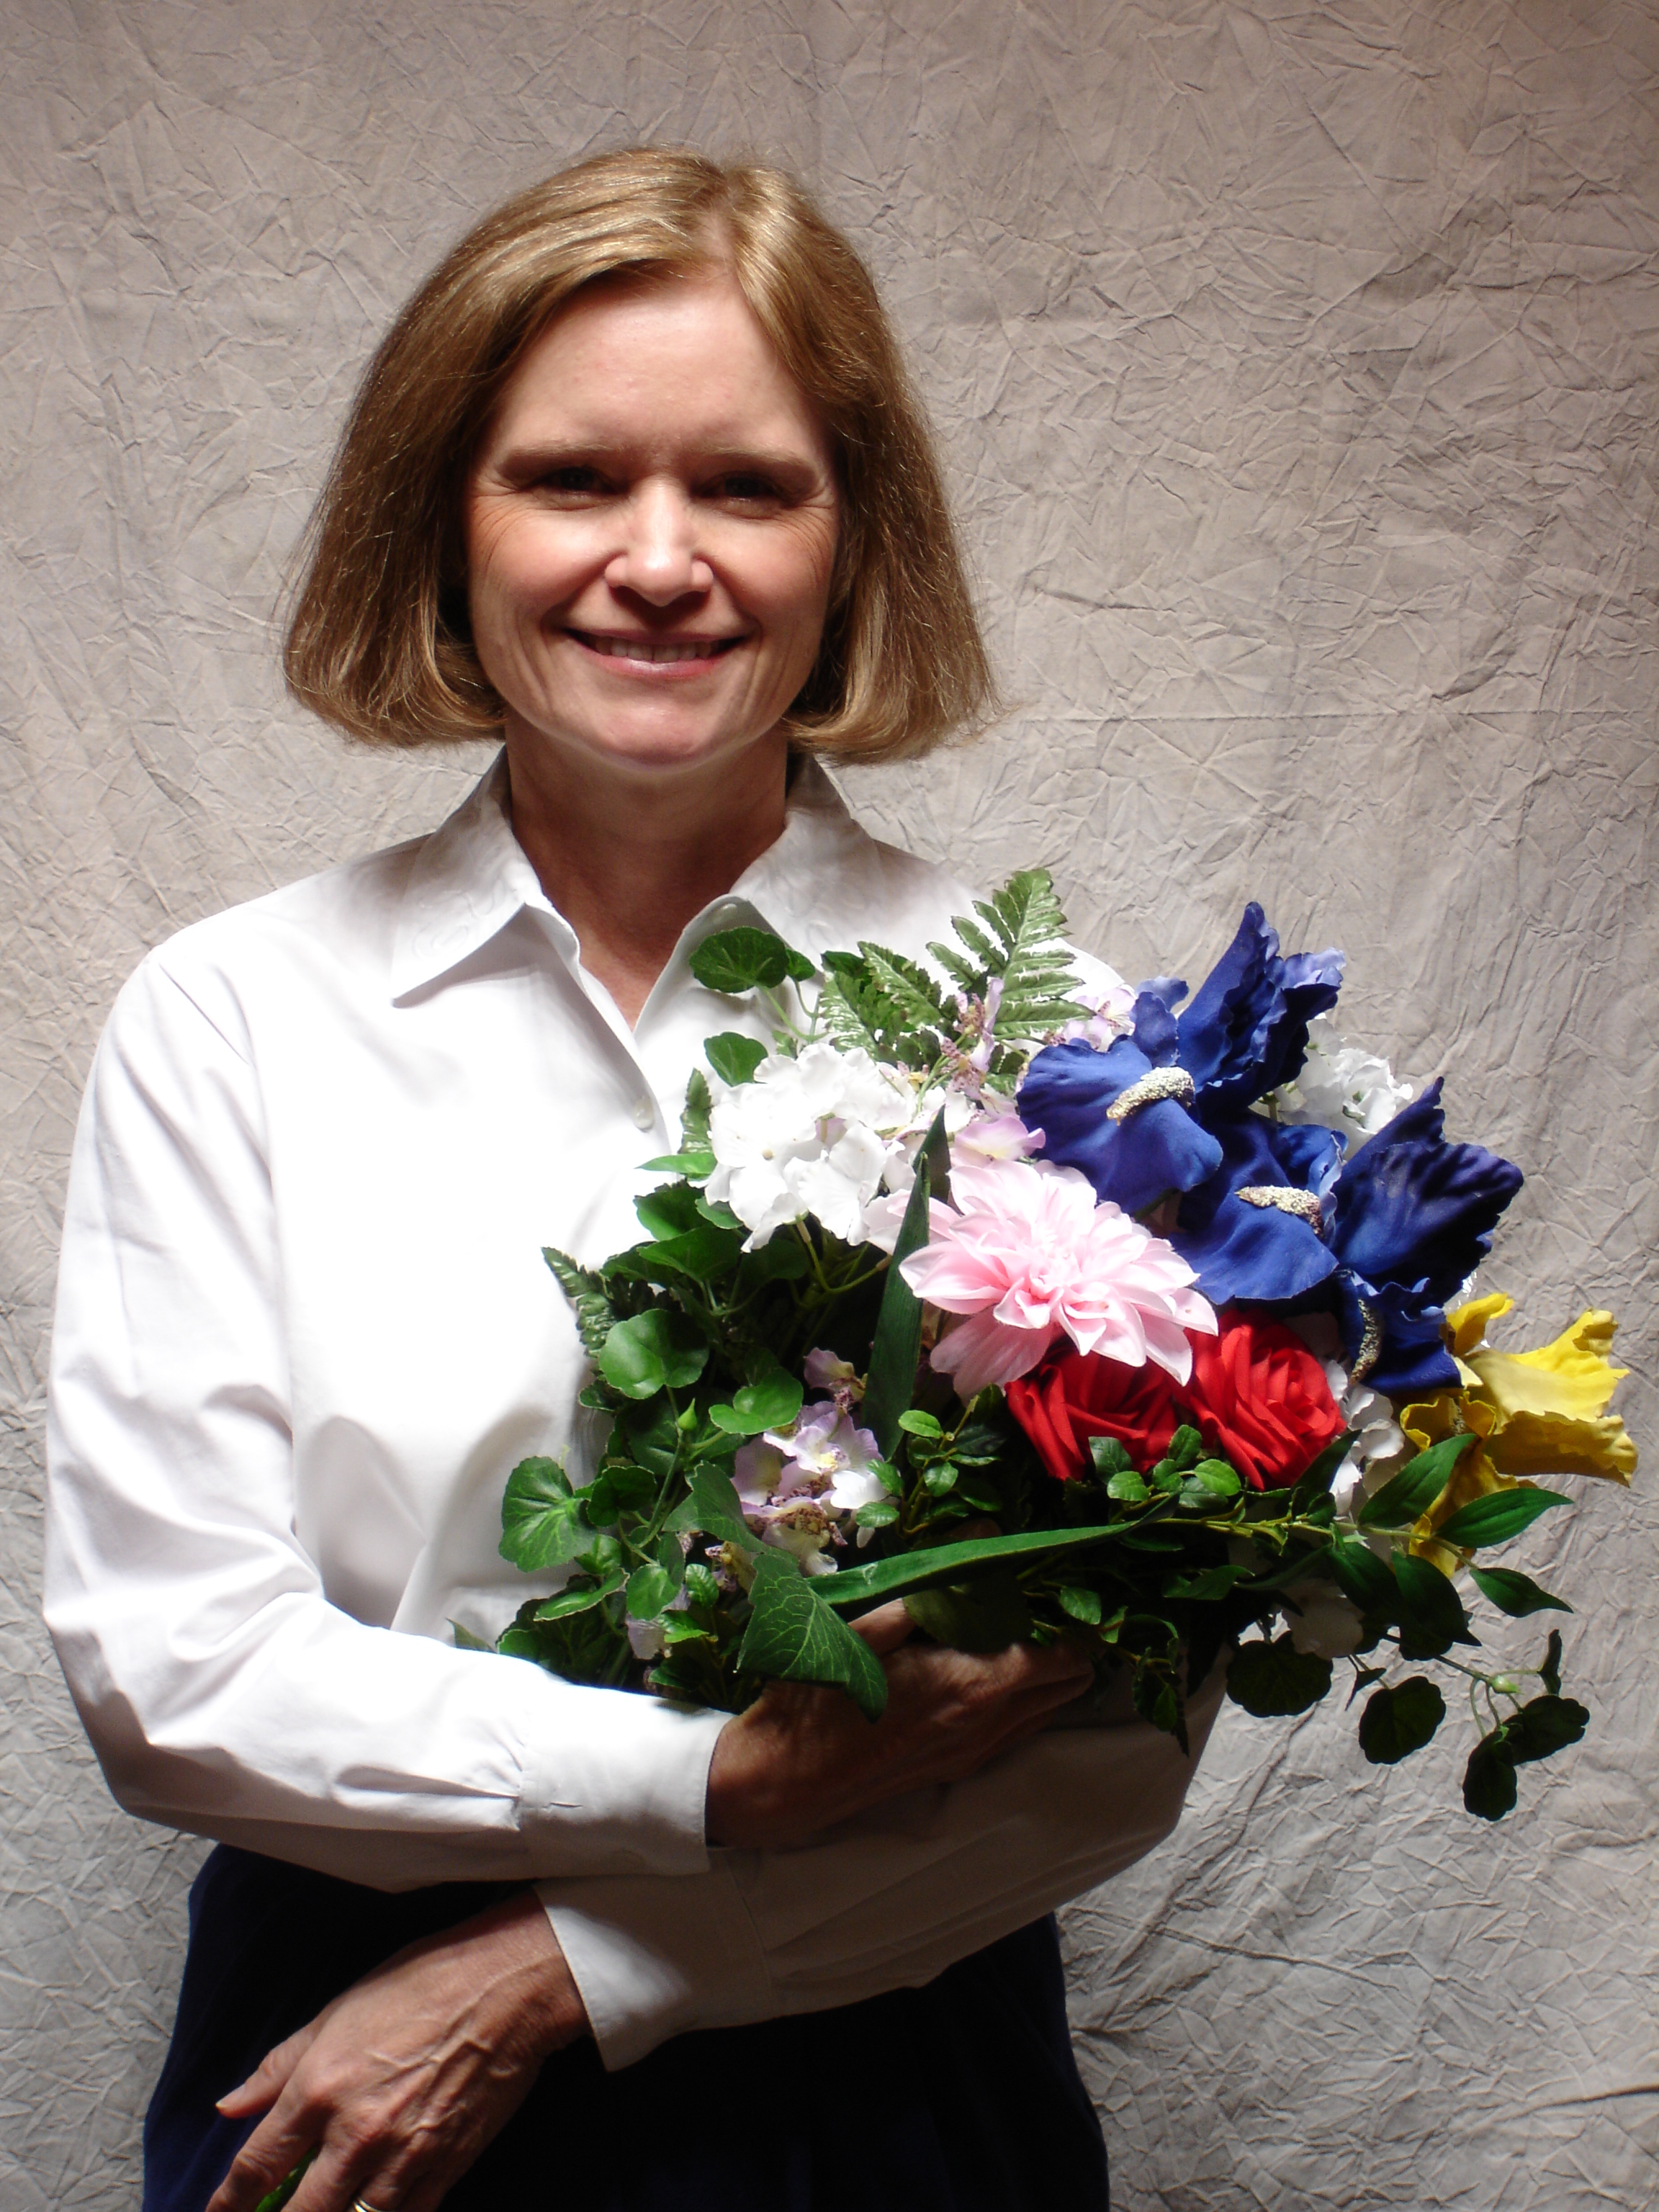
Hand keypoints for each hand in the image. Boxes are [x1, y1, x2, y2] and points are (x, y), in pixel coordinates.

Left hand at [207, 1887, 588, 2211]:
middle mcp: (354, 2133)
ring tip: (325, 2211)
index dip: (228, 2202)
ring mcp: (402, 2157)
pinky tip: (373, 2210)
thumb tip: (230, 2107)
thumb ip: (278, 2066)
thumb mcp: (337, 2012)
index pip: (255, 2166)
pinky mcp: (445, 2168)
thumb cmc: (419, 1985)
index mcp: (319, 2088)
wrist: (504, 1988)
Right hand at [705, 1599, 1092, 1847]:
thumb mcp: (869, 1624)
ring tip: (1015, 1629)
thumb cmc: (820, 1696)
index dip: (1074, 1621)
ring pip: (1047, 1711)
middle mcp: (988, 1726)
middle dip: (1070, 1643)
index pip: (1065, 1656)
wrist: (785, 1780)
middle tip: (1040, 1602)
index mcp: (974, 1686)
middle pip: (1070, 1685)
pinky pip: (1018, 1730)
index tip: (1060, 1586)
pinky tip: (984, 1667)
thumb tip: (988, 1533)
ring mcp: (976, 1752)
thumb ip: (937, 1582)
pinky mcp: (960, 1767)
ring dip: (1047, 1672)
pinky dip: (1023, 1698)